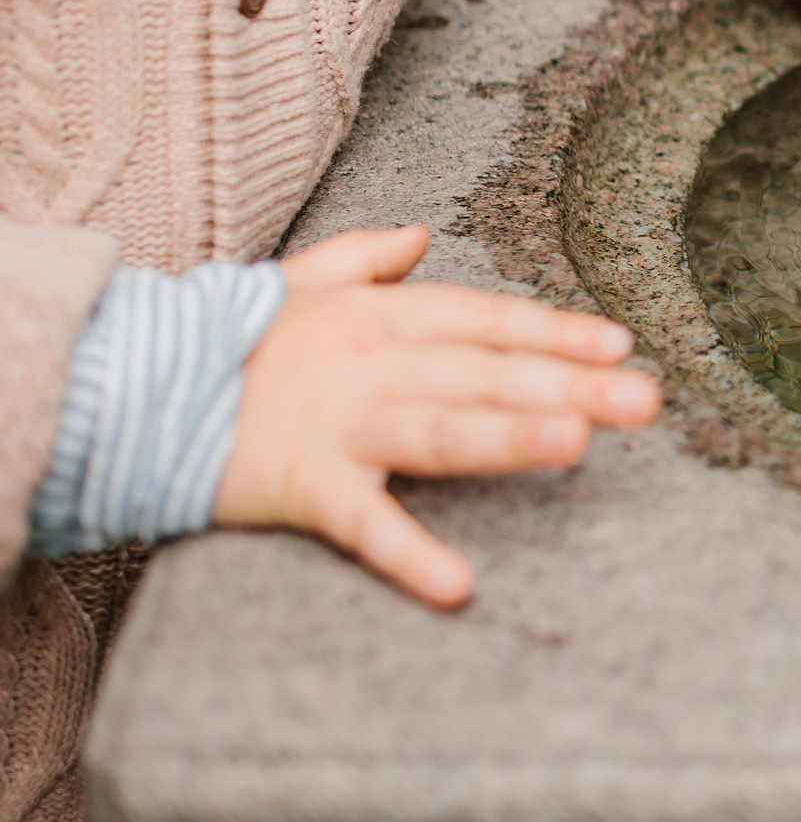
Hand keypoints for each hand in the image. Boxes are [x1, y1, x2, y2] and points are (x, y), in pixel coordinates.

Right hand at [212, 226, 660, 609]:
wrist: (131, 388)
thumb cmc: (231, 342)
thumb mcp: (301, 282)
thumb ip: (368, 258)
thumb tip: (423, 234)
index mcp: (382, 318)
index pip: (488, 321)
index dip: (556, 331)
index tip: (621, 345)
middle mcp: (375, 364)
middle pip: (487, 373)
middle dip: (570, 383)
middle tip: (646, 400)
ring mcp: (342, 424)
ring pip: (441, 430)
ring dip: (509, 437)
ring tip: (577, 444)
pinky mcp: (302, 484)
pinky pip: (365, 523)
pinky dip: (409, 555)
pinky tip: (459, 587)